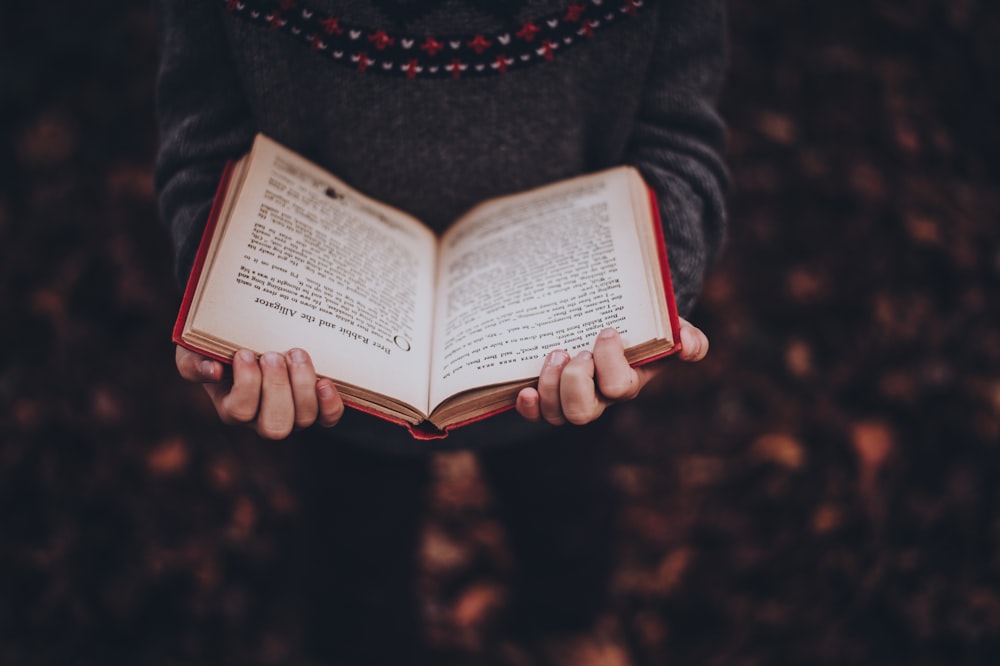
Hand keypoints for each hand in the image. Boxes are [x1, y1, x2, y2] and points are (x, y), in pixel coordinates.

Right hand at [175, 345, 343, 438]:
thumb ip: (193, 362)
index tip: (245, 353)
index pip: (240, 411)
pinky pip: (327, 417)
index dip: (247, 384)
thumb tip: (213, 371)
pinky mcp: (315, 406)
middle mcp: (262, 419)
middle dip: (277, 389)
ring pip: (303, 419)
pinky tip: (324, 381)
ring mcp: (291, 414)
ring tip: (295, 353)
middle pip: (275, 426)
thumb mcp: (193, 350)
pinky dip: (330, 403)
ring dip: (302, 384)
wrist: (248, 335)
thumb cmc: (218, 345)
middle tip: (272, 355)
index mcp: (232, 408)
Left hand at [515, 318, 708, 425]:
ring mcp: (572, 399)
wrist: (616, 322)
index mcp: (627, 382)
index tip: (607, 330)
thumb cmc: (642, 327)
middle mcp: (600, 398)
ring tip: (555, 354)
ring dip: (550, 385)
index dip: (609, 362)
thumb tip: (688, 344)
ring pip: (557, 414)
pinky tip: (525, 390)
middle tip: (575, 353)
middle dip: (574, 382)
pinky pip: (537, 414)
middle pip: (583, 412)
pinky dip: (529, 406)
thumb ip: (688, 337)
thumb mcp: (671, 327)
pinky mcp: (550, 395)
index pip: (618, 387)